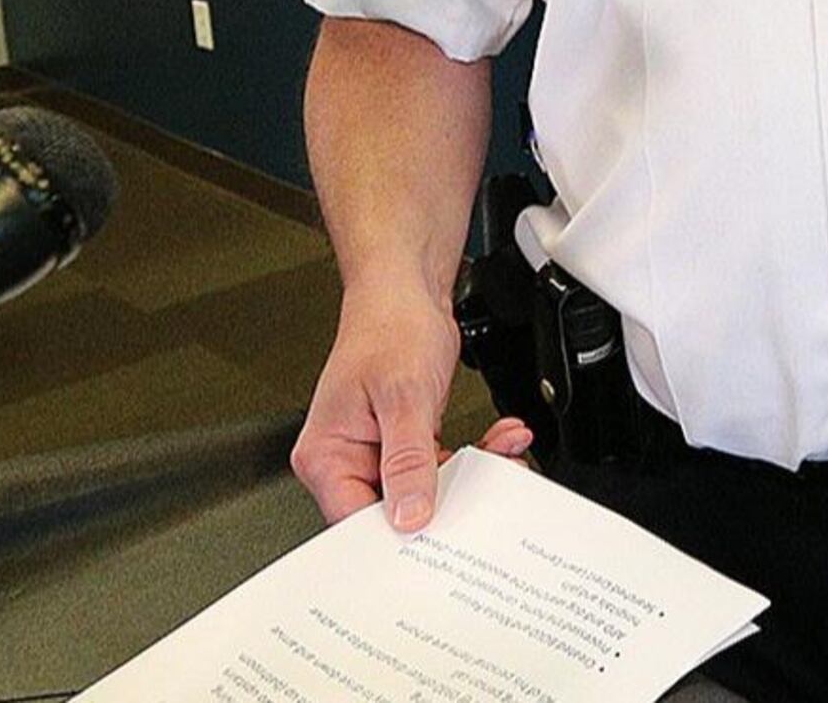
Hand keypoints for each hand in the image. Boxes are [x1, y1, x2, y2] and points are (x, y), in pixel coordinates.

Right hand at [290, 290, 533, 530]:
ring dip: (469, 475)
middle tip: (482, 498)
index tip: (438, 537)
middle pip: (391, 511)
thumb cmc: (388, 327)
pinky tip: (499, 441)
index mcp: (325, 454)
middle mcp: (347, 458)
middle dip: (445, 502)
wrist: (407, 290)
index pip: (353, 520)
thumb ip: (407, 460)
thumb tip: (409, 515)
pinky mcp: (406, 443)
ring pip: (425, 491)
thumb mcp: (403, 397)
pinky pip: (441, 466)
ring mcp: (378, 452)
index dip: (395, 534)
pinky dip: (474, 455)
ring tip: (502, 455)